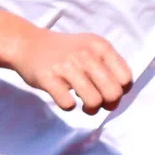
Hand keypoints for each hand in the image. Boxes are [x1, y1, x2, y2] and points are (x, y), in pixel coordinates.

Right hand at [13, 27, 132, 114]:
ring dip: (91, 110)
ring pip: (94, 102)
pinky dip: (68, 106)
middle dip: (109, 104)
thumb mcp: (91, 48)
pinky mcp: (48, 79)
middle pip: (113, 93)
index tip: (108, 91)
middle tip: (98, 102)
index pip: (126, 79)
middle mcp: (86, 54)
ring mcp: (66, 66)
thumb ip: (109, 67)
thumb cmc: (66, 52)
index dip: (121, 91)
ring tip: (84, 105)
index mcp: (100, 46)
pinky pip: (68, 104)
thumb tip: (118, 97)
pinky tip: (65, 97)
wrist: (28, 44)